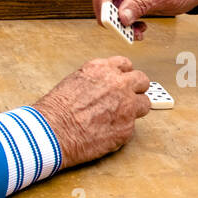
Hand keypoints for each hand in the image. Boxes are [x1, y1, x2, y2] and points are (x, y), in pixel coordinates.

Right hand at [33, 57, 150, 167]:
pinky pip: (132, 126)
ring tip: (120, 117)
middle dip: (136, 89)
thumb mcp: (75, 80)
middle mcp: (119, 84)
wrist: (52, 131)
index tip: (121, 82)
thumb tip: (105, 87)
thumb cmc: (57, 109)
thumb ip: (97, 80)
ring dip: (135, 109)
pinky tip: (107, 132)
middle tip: (128, 99)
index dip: (123, 76)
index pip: (125, 65)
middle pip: (142, 81)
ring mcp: (127, 106)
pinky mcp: (127, 128)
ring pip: (145, 104)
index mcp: (103, 69)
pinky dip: (122, 129)